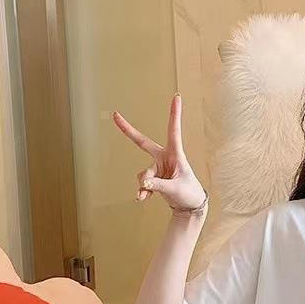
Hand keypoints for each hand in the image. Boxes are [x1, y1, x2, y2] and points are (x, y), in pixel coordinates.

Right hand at [113, 94, 205, 211]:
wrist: (190, 206)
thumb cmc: (189, 193)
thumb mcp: (176, 189)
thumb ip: (158, 185)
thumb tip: (143, 183)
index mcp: (176, 154)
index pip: (174, 131)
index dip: (174, 114)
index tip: (177, 97)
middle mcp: (165, 158)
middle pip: (143, 143)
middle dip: (128, 131)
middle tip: (115, 115)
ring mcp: (158, 167)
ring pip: (144, 173)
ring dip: (145, 184)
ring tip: (149, 194)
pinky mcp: (154, 177)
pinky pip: (142, 183)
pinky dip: (142, 191)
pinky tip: (142, 199)